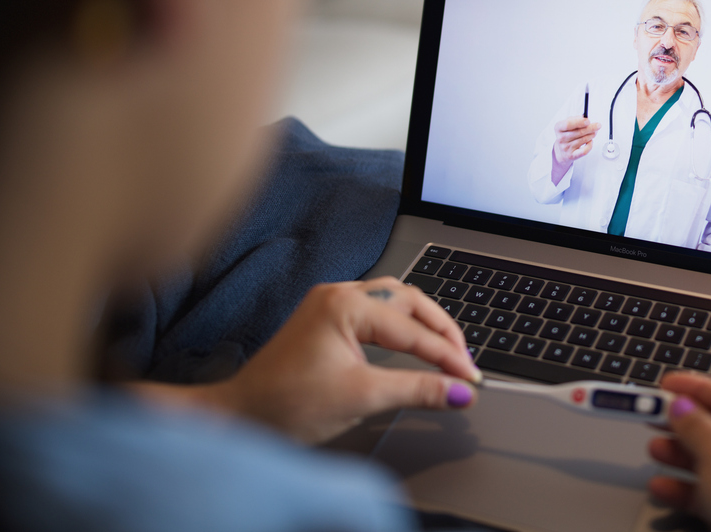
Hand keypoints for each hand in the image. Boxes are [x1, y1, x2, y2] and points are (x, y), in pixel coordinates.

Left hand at [201, 277, 480, 442]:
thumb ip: (417, 390)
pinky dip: (402, 327)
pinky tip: (413, 343)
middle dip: (441, 331)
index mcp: (345, 305)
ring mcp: (330, 303)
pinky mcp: (326, 318)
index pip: (412, 329)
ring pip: (394, 301)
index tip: (470, 379)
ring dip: (423, 325)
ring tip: (446, 352)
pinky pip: (377, 311)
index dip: (447, 356)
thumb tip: (457, 393)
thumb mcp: (361, 398)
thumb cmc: (285, 404)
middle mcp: (338, 294)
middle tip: (464, 363)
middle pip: (409, 300)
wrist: (240, 417)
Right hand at [551, 116, 599, 182]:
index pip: (568, 124)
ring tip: (594, 132)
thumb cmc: (566, 135)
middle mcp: (561, 138)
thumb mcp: (567, 125)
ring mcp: (566, 148)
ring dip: (592, 135)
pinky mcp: (572, 155)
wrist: (561, 151)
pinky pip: (584, 151)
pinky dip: (590, 145)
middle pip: (579, 132)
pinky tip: (590, 141)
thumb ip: (575, 119)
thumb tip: (585, 119)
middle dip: (591, 128)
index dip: (579, 122)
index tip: (588, 120)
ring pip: (583, 140)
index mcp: (558, 128)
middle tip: (598, 125)